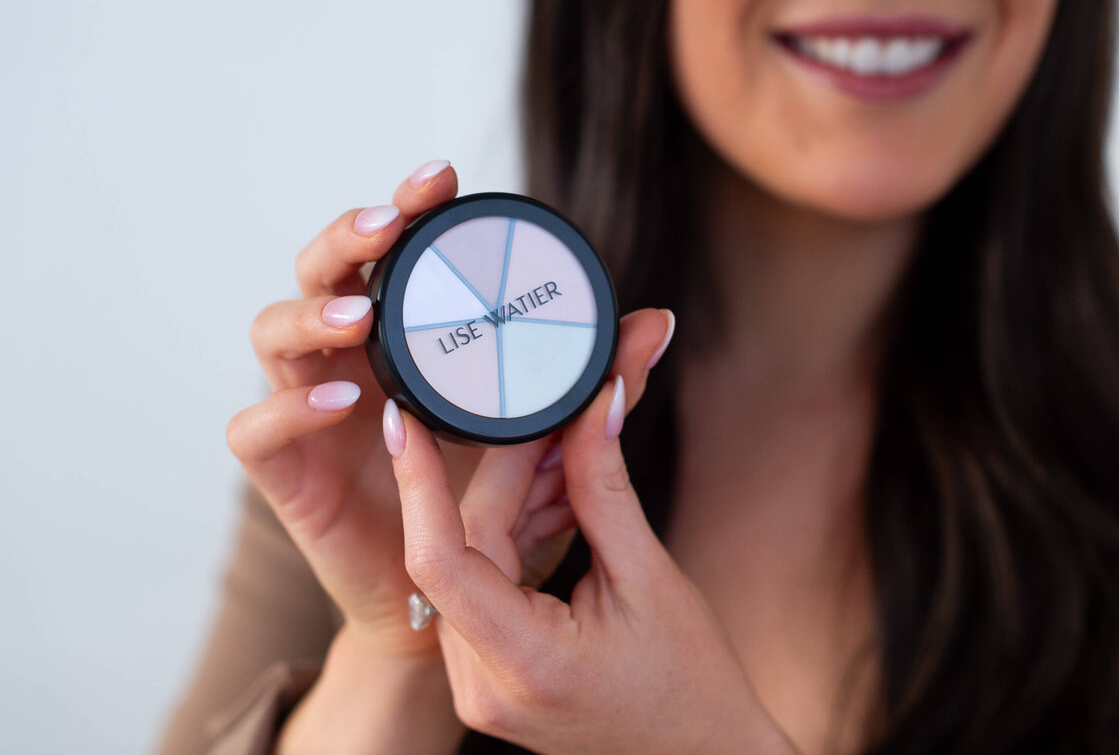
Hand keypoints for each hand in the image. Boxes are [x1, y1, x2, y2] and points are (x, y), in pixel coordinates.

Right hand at [224, 162, 616, 659]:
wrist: (441, 603)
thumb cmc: (485, 508)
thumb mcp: (547, 438)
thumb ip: (597, 382)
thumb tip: (659, 321)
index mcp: (397, 338)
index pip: (385, 254)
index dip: (404, 209)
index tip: (444, 180)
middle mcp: (342, 360)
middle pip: (317, 272)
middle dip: (348, 237)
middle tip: (390, 223)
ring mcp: (305, 411)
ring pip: (271, 334)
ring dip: (311, 313)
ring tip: (362, 316)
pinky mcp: (284, 475)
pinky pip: (256, 432)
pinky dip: (290, 412)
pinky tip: (346, 404)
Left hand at [390, 316, 795, 754]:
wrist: (703, 754)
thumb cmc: (690, 685)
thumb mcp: (648, 578)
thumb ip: (604, 489)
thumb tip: (593, 407)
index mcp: (522, 664)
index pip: (439, 559)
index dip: (419, 481)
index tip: (407, 421)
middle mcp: (482, 685)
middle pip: (459, 551)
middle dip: (497, 475)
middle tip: (539, 414)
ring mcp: (480, 687)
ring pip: (468, 566)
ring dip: (509, 504)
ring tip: (561, 455)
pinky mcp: (490, 677)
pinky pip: (483, 590)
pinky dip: (513, 540)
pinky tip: (552, 500)